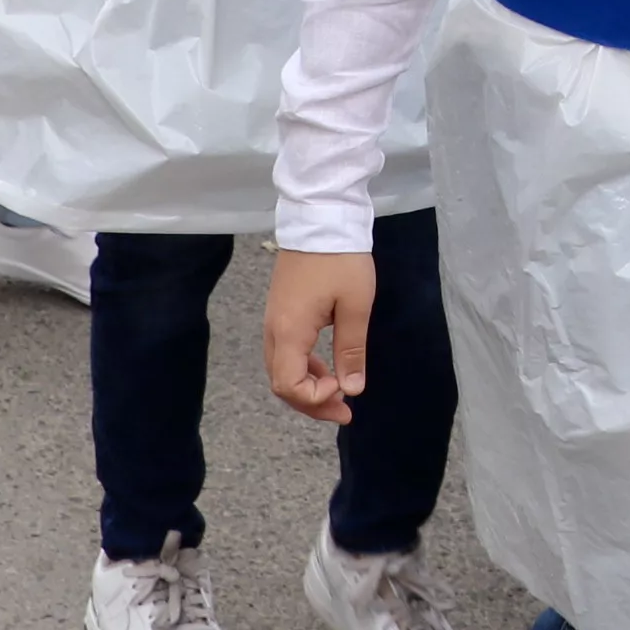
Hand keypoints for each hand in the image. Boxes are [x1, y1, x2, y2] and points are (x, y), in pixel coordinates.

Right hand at [262, 248, 379, 424]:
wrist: (320, 217)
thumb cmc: (340, 259)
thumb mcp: (356, 305)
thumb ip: (351, 349)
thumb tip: (351, 389)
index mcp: (289, 330)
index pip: (287, 385)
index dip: (314, 398)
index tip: (342, 386)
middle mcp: (273, 330)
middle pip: (281, 383)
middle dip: (312, 403)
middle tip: (345, 412)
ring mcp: (273, 320)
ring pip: (281, 370)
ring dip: (307, 387)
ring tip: (339, 394)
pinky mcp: (280, 312)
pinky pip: (284, 353)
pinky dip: (303, 369)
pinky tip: (326, 368)